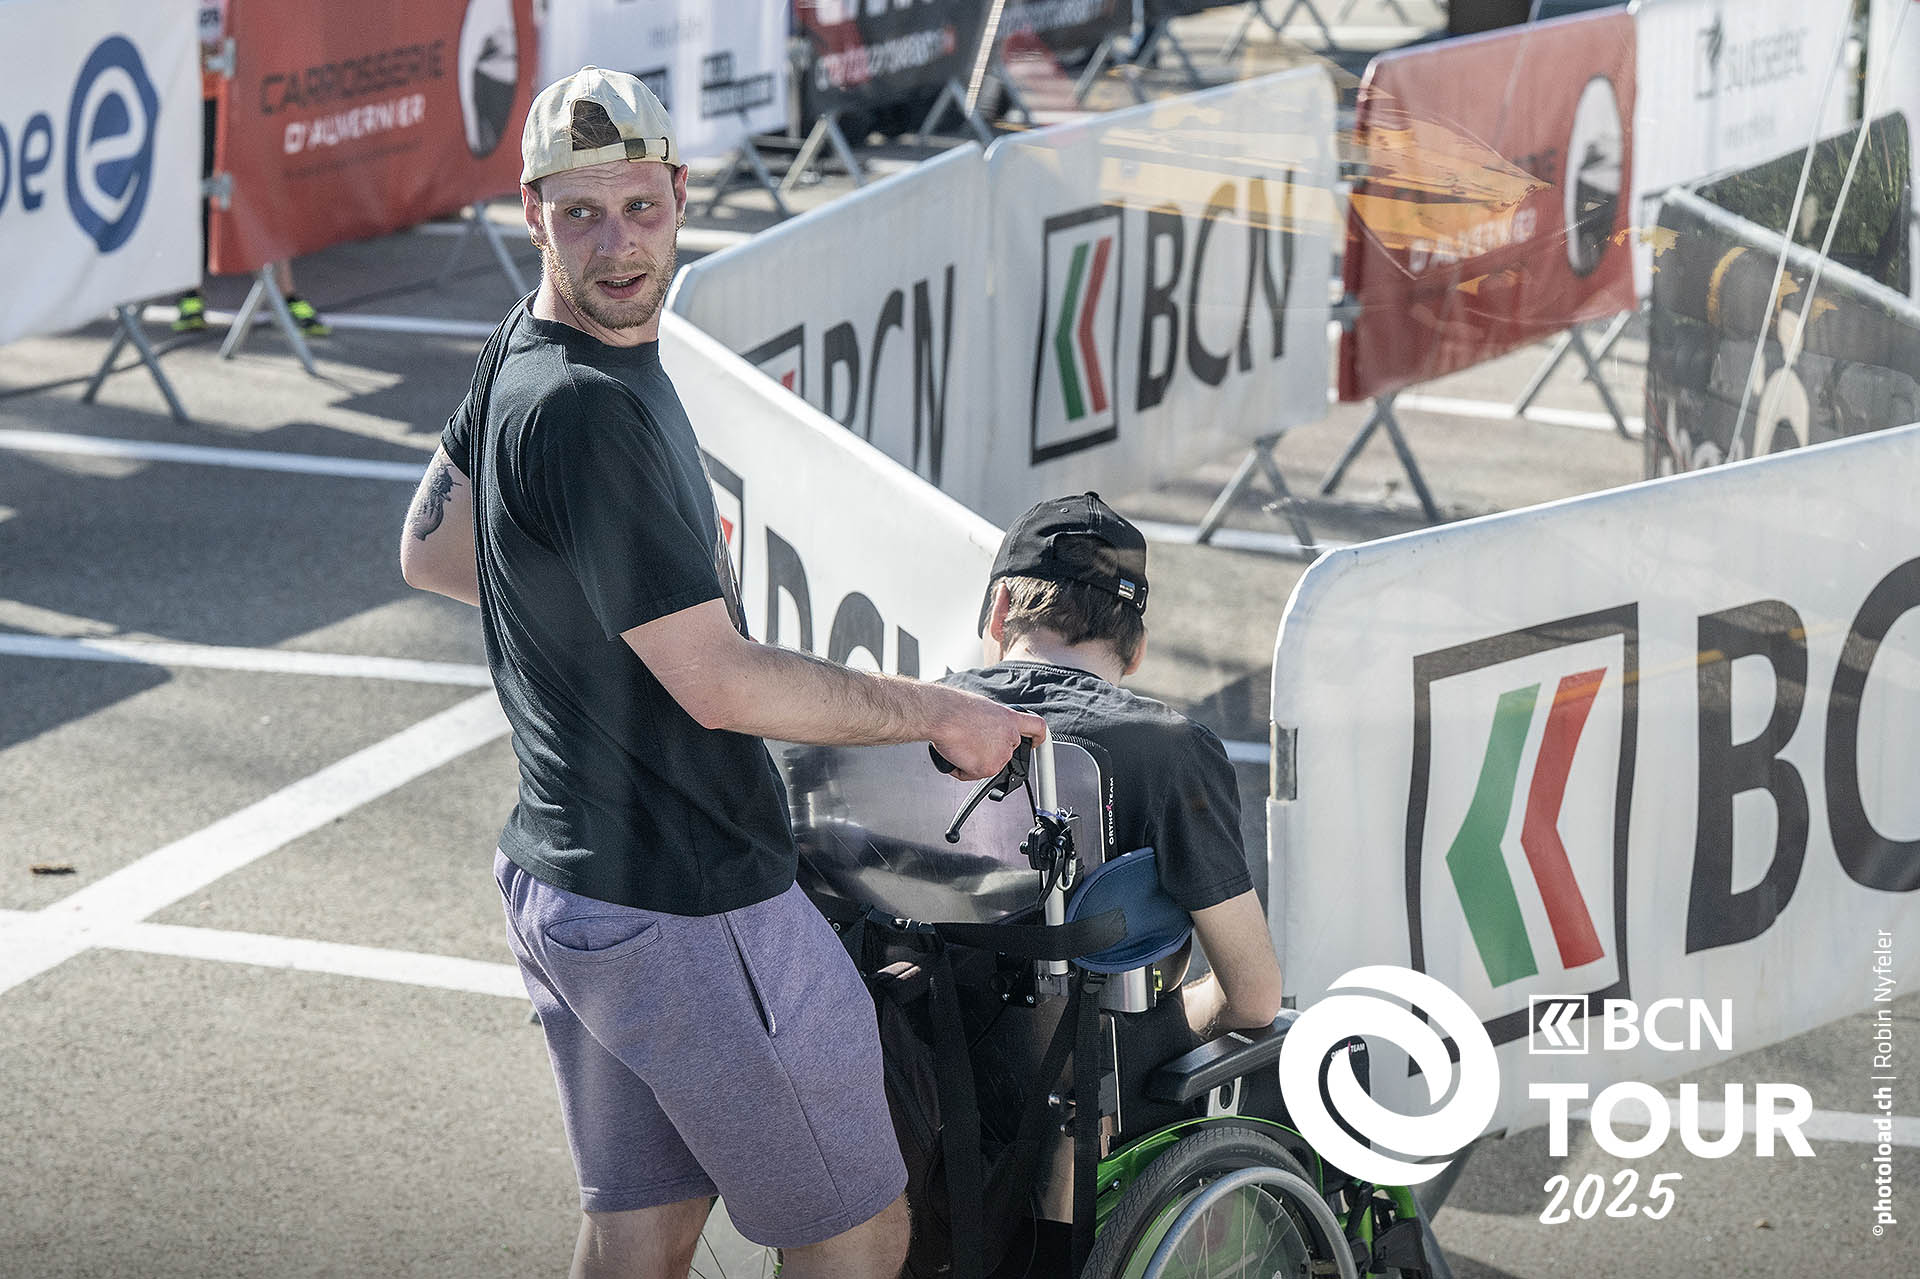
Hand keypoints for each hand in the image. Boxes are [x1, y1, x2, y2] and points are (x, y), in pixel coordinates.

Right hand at [929, 689, 1045, 780]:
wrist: (942, 716)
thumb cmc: (955, 708)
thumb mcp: (981, 708)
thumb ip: (991, 722)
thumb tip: (983, 731)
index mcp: (1009, 718)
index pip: (1036, 727)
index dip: (1038, 737)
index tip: (1035, 742)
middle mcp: (1009, 737)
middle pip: (1005, 753)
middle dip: (989, 753)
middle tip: (971, 745)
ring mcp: (1001, 755)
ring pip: (988, 765)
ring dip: (973, 761)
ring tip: (959, 744)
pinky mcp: (988, 768)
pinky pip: (972, 775)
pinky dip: (961, 769)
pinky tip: (955, 754)